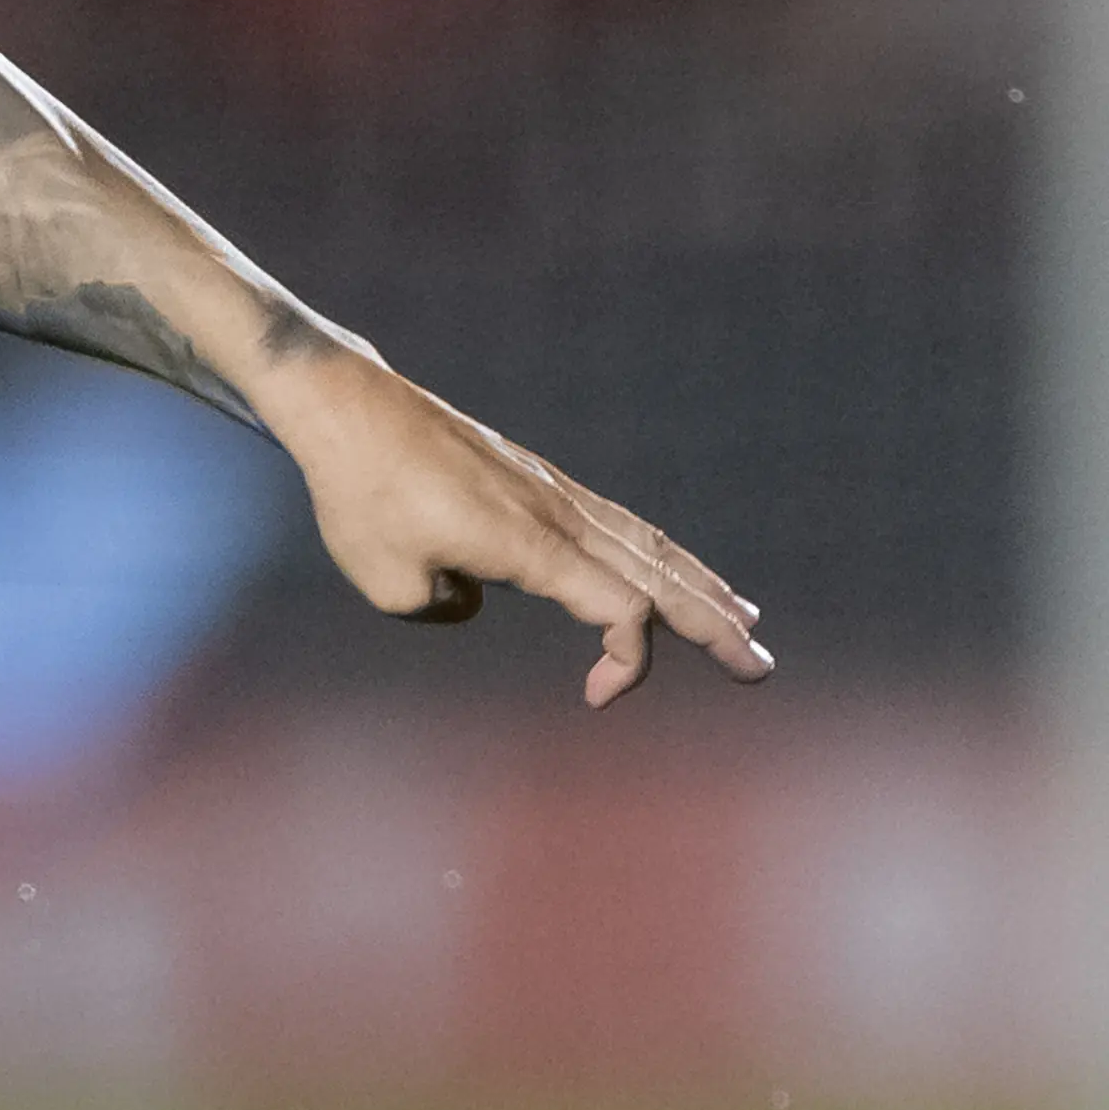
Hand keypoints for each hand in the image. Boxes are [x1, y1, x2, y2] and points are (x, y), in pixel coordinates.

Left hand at [270, 349, 767, 705]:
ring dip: (700, 587)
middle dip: (714, 627)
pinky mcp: (540, 484)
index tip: (593, 698)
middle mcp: (557, 515)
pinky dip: (657, 553)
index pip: (620, 607)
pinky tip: (672, 569)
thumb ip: (444, 609)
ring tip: (745, 620)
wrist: (350, 412)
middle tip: (760, 669)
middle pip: (658, 575)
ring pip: (647, 544)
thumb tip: (472, 596)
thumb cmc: (359, 498)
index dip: (628, 661)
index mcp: (529, 544)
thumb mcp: (388, 583)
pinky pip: (617, 524)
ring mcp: (555, 493)